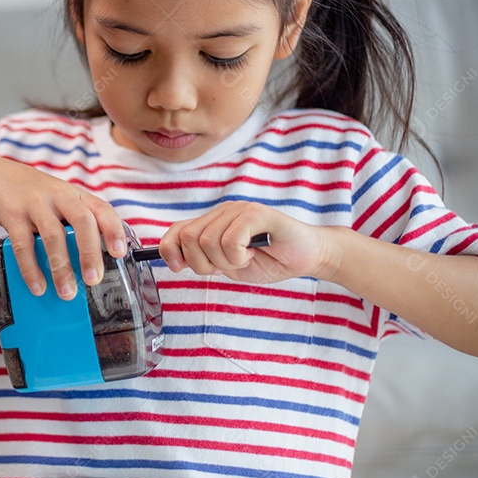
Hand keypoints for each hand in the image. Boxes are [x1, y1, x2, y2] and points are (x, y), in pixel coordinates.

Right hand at [0, 157, 126, 299]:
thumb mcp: (58, 200)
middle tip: (93, 279)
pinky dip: (31, 268)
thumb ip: (73, 225)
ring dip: (61, 267)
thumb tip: (87, 265)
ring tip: (66, 291)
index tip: (119, 253)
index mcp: (75, 195)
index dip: (113, 231)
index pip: (101, 209)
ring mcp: (35, 204)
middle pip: (82, 222)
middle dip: (89, 253)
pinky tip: (38, 285)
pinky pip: (23, 244)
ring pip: (53, 235)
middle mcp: (59, 196)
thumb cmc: (31, 194)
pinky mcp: (12, 215)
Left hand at [159, 201, 336, 282]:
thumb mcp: (229, 264)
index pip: (177, 230)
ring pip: (208, 241)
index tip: (177, 267)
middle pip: (189, 238)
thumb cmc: (269, 261)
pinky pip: (230, 240)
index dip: (169, 249)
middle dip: (203, 263)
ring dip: (226, 261)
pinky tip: (253, 254)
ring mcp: (239, 210)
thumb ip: (204, 259)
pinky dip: (238, 256)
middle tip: (227, 267)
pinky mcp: (257, 213)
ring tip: (245, 259)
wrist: (308, 256)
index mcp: (213, 222)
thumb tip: (176, 260)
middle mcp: (223, 211)